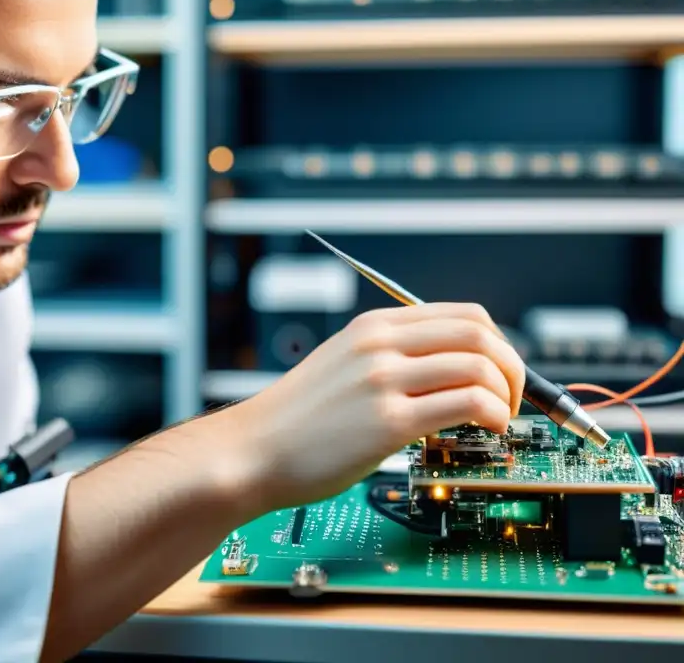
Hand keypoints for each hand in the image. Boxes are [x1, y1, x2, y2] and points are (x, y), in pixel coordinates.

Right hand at [221, 302, 525, 513]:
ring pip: (479, 365)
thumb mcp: (342, 364)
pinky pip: (467, 402)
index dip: (499, 344)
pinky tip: (486, 430)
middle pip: (479, 333)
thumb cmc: (296, 419)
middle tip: (512, 397)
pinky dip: (493, 414)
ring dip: (506, 394)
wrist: (254, 450)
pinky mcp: (388, 421)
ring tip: (497, 418)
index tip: (502, 373)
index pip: (464, 315)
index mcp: (372, 327)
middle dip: (513, 366)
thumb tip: (450, 368)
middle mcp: (380, 345)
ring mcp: (383, 380)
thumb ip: (390, 357)